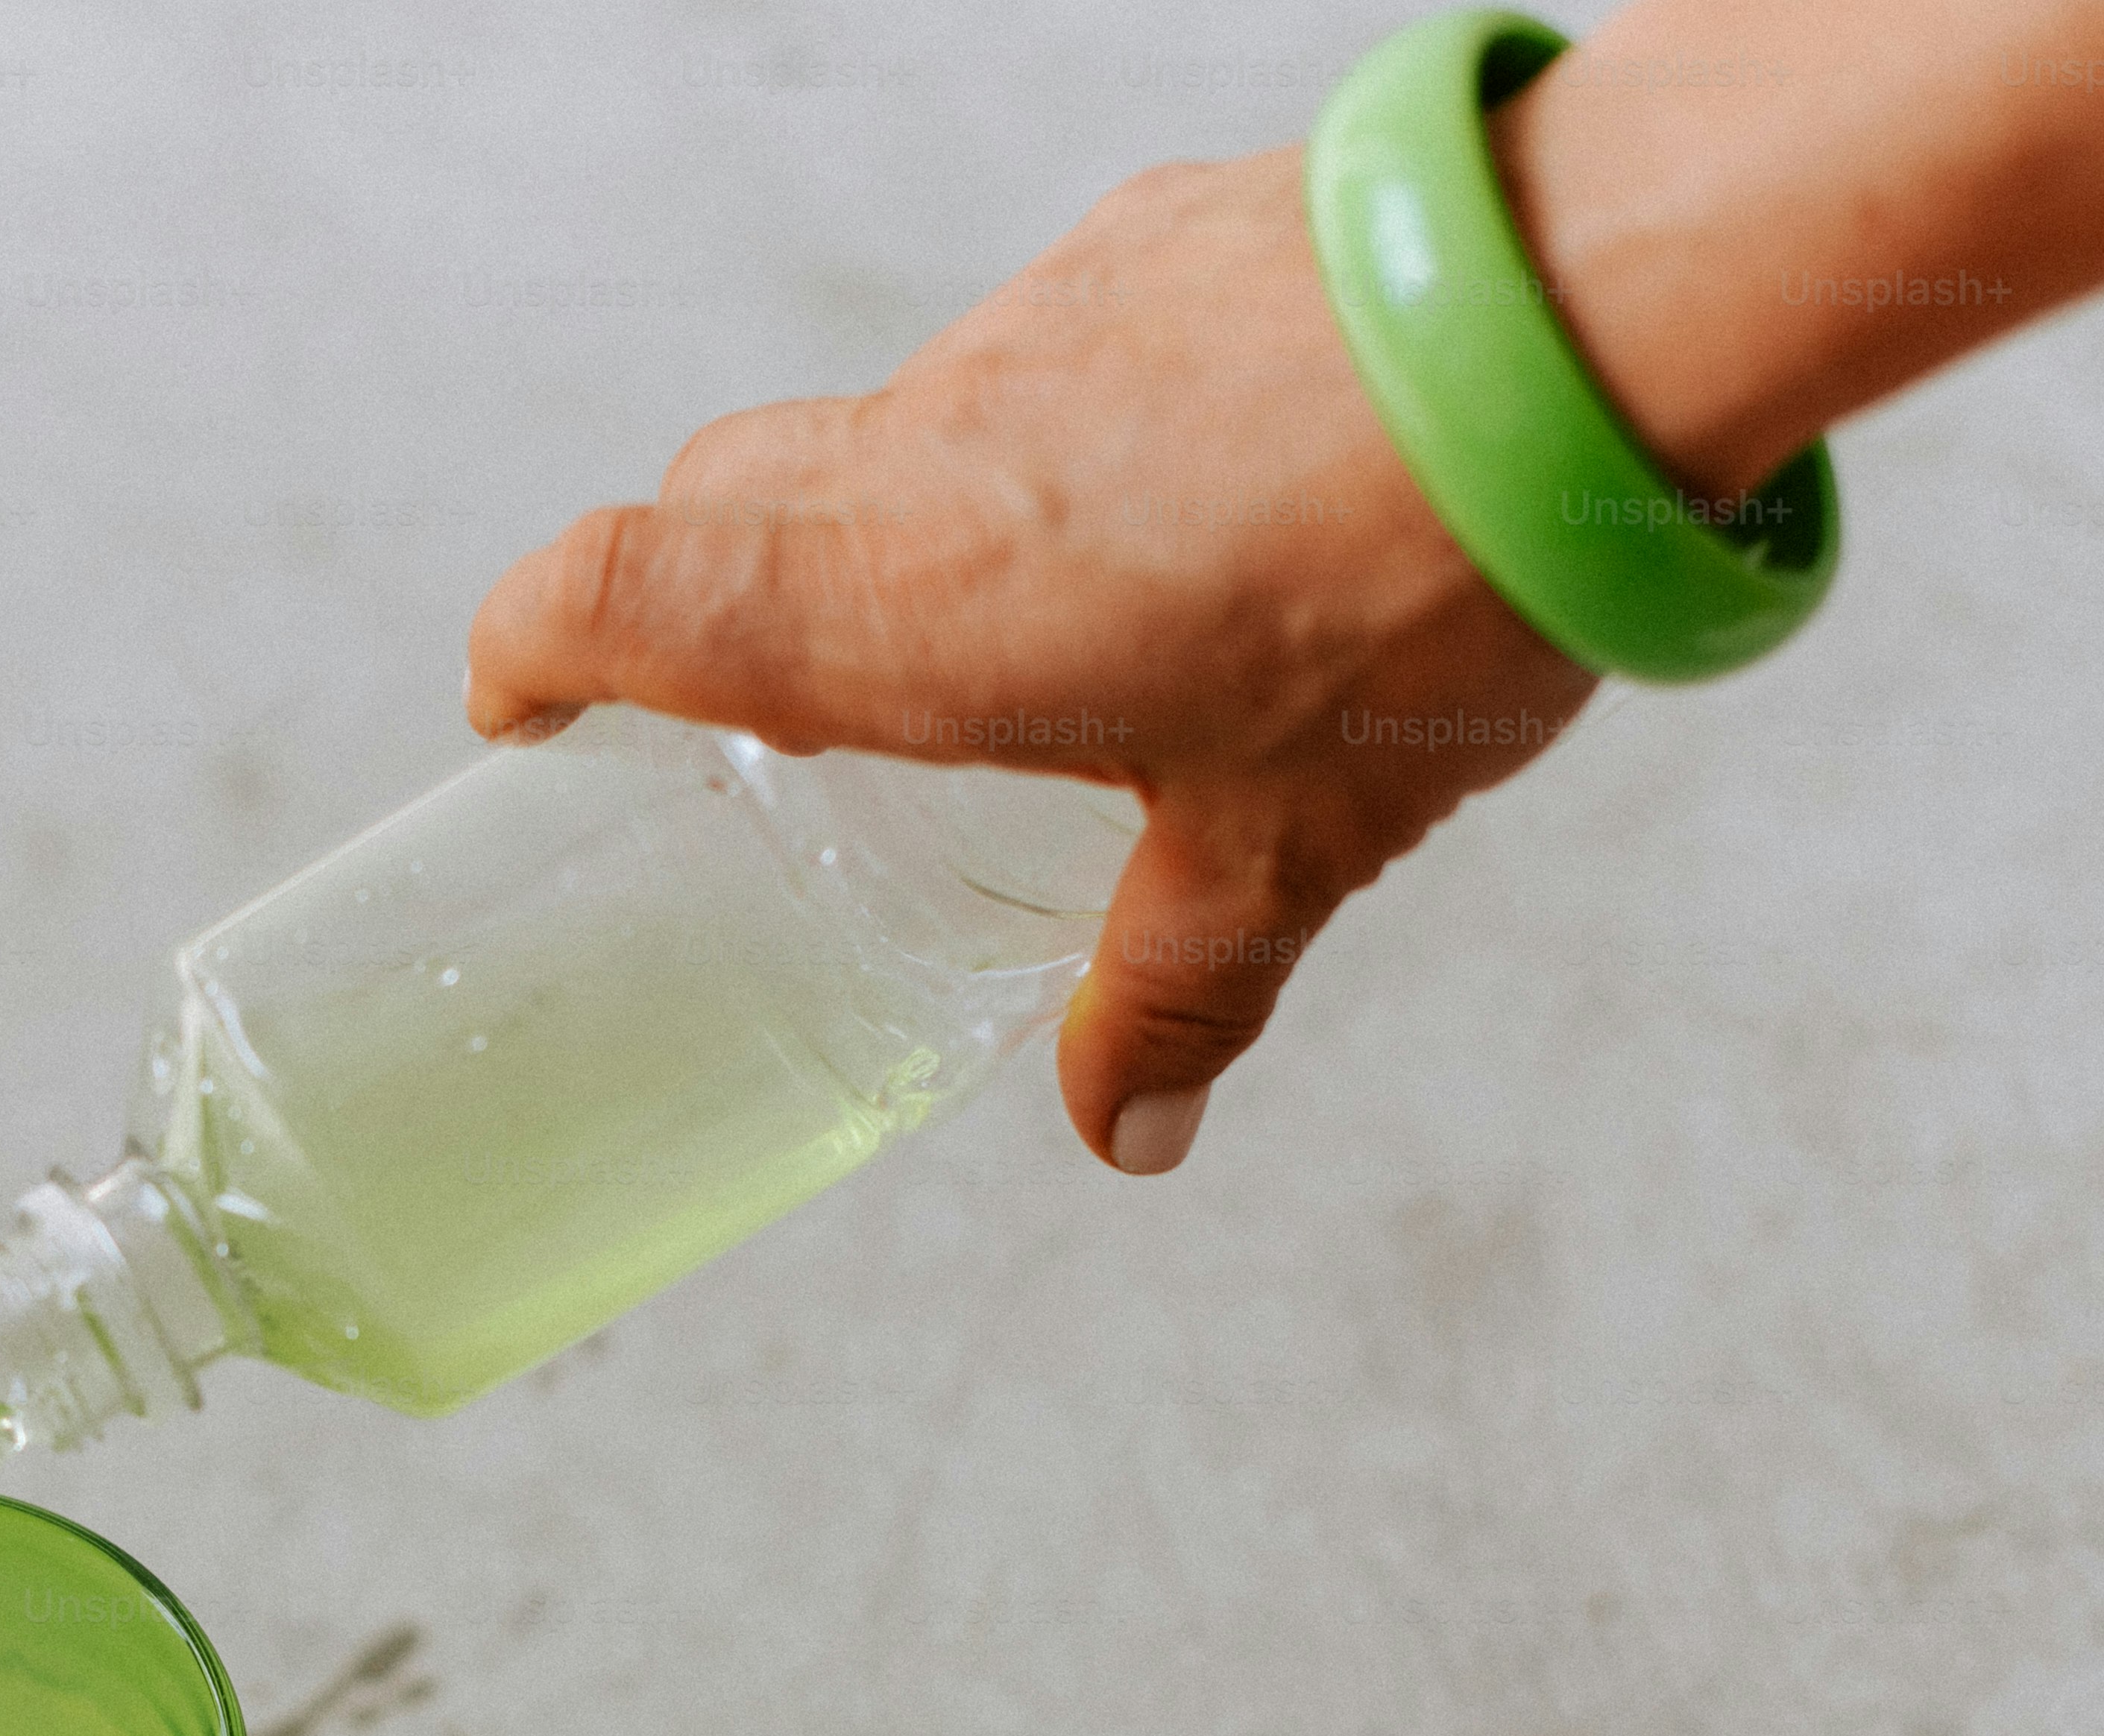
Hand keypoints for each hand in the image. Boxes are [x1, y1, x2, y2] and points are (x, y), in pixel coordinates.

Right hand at [466, 148, 1593, 1174]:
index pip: (618, 586)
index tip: (517, 703)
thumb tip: (1126, 1125)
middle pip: (726, 496)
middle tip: (767, 712)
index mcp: (904, 605)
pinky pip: (1050, 352)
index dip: (530, 641)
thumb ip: (1183, 988)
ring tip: (1051, 627)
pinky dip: (1064, 439)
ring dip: (920, 522)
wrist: (1586, 323)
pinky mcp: (1150, 242)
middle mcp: (931, 446)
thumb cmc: (1415, 590)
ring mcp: (1037, 322)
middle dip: (708, 599)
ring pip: (900, 424)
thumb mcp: (1290, 843)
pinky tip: (1201, 502)